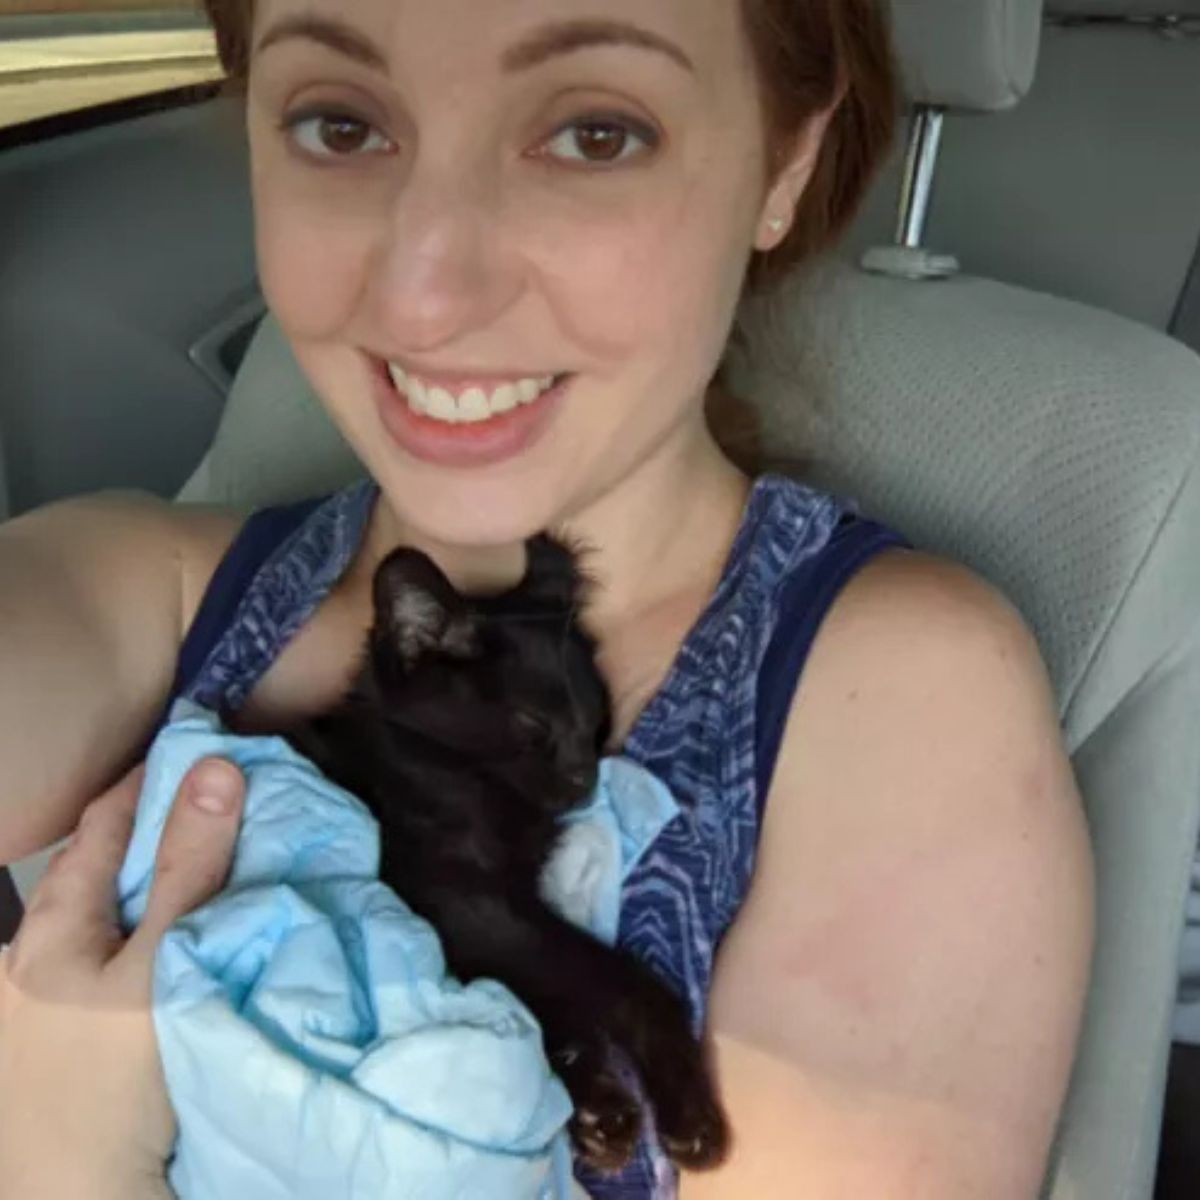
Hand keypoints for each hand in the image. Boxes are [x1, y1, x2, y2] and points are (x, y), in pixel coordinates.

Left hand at [0, 758, 245, 1199]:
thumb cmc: (109, 1081)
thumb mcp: (157, 965)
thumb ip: (187, 868)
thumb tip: (217, 765)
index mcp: (50, 924)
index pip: (105, 820)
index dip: (155, 776)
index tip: (209, 741)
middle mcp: (44, 951)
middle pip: (111, 867)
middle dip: (168, 828)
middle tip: (237, 796)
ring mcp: (62, 998)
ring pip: (125, 915)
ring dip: (173, 882)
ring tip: (231, 858)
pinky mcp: (89, 1037)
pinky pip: (137, 956)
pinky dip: (173, 928)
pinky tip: (207, 933)